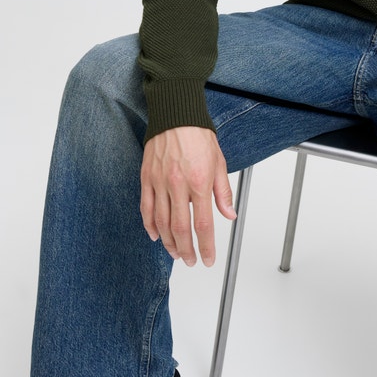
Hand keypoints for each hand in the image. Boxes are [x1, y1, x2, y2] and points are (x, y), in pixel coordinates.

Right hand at [140, 126, 235, 266]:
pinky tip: (155, 235)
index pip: (203, 223)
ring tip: (176, 253)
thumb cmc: (198, 135)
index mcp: (200, 181)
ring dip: (169, 242)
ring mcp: (160, 182)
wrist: (176, 115)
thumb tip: (229, 215)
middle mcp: (178, 185)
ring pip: (162, 222)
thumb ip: (223, 192)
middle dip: (187, 250)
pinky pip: (146, 208)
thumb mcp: (219, 162)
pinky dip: (150, 226)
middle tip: (191, 261)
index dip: (206, 246)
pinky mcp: (147, 178)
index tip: (208, 259)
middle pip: (181, 229)